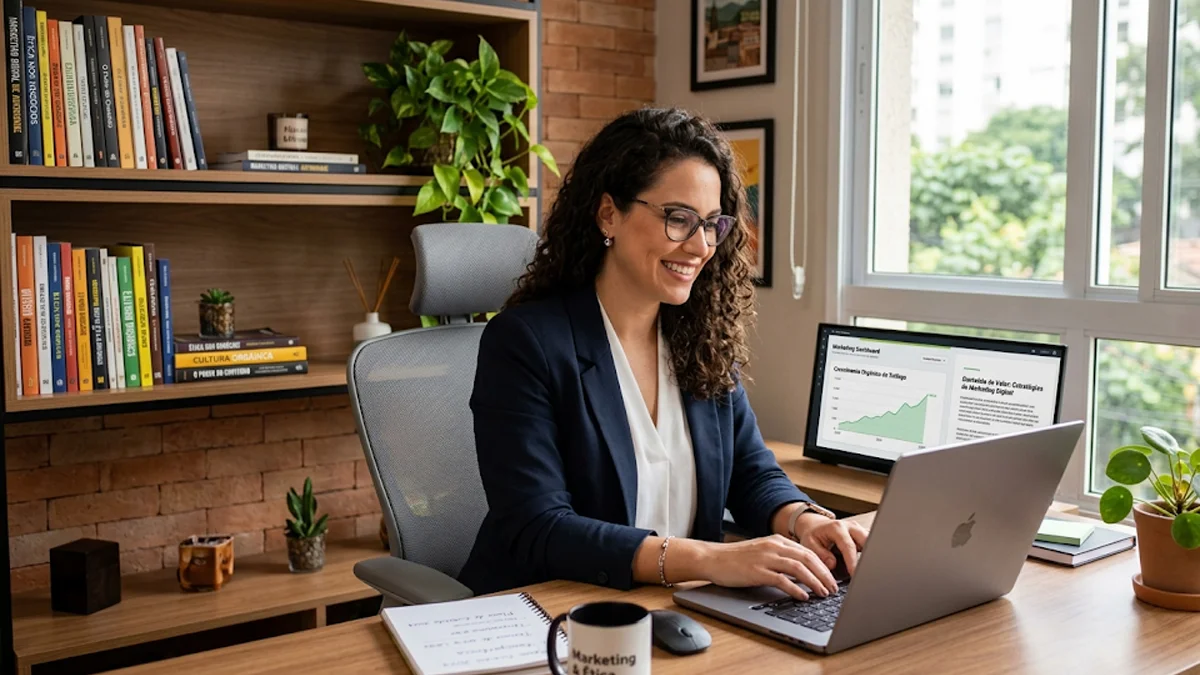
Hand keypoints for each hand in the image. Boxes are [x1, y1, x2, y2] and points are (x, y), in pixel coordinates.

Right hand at [701, 535, 839, 600]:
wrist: (712, 558)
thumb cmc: (735, 559)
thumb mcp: (762, 552)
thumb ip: (780, 558)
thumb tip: (802, 572)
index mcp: (777, 540)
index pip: (808, 551)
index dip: (824, 566)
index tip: (833, 579)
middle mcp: (773, 546)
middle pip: (808, 558)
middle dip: (824, 574)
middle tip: (834, 588)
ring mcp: (765, 558)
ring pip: (798, 567)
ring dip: (814, 581)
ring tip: (823, 593)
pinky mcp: (756, 571)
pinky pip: (781, 580)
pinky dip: (795, 588)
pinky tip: (803, 597)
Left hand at [791, 513, 869, 575]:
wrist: (815, 526)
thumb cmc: (813, 536)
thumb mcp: (810, 544)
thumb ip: (821, 554)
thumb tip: (832, 564)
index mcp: (837, 528)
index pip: (848, 546)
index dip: (852, 562)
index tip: (855, 574)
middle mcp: (851, 527)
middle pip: (867, 541)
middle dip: (868, 557)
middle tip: (865, 574)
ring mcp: (859, 530)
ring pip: (872, 543)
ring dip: (870, 557)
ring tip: (865, 571)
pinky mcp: (863, 536)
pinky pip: (871, 546)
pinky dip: (870, 556)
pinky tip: (866, 566)